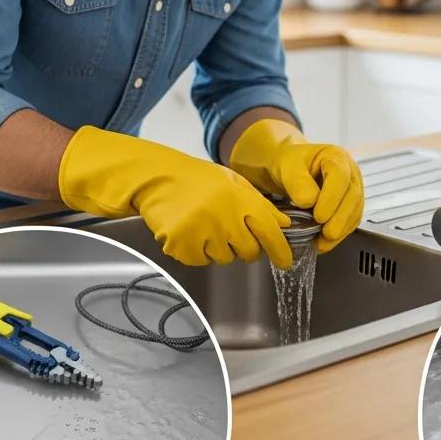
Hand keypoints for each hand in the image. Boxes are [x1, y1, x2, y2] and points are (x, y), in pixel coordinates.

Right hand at [58, 126, 291, 267]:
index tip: (285, 261)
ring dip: (218, 248)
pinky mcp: (183, 245)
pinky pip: (200, 261)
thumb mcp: (233, 182)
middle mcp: (225, 217)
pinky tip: (189, 230)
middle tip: (228, 230)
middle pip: (249, 252)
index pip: (270, 232)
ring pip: (224, 259)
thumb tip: (283, 224)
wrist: (155, 177)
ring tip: (204, 223)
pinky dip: (196, 252)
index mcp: (241, 199)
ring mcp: (203, 232)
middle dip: (244, 246)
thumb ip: (260, 204)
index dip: (280, 251)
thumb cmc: (195, 179)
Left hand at [229, 118, 363, 252]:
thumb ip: (297, 182)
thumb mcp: (287, 167)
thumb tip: (310, 202)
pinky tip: (326, 242)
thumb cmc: (288, 164)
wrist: (287, 170)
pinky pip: (351, 220)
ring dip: (342, 229)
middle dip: (340, 218)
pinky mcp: (349, 205)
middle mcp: (349, 172)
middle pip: (353, 195)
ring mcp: (352, 189)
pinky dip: (341, 233)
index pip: (340, 177)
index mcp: (335, 157)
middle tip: (327, 234)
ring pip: (355, 210)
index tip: (319, 216)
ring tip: (324, 242)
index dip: (332, 198)